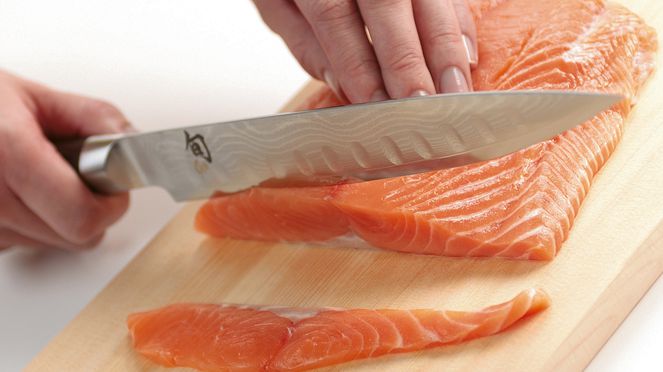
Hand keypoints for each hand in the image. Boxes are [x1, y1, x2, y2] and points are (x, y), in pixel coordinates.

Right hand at [0, 71, 130, 249]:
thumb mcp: (35, 96)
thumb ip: (94, 118)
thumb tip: (133, 140)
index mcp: (11, 154)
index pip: (82, 217)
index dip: (110, 205)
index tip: (113, 188)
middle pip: (75, 237)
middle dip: (92, 210)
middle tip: (80, 178)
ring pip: (52, 245)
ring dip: (60, 218)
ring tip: (40, 179)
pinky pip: (22, 245)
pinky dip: (32, 225)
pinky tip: (19, 194)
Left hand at [254, 0, 476, 102]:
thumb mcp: (276, 2)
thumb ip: (304, 41)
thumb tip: (342, 85)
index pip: (335, 16)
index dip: (357, 62)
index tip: (375, 104)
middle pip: (387, 6)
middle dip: (408, 62)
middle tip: (420, 107)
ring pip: (428, 1)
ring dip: (445, 49)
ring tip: (453, 94)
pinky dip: (460, 27)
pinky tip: (466, 60)